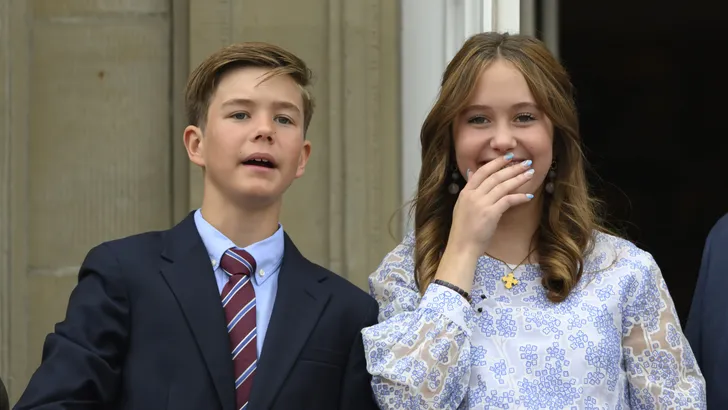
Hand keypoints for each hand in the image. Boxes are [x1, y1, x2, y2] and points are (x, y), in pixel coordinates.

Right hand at [433, 153, 534, 293]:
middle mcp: (473, 195)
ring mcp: (481, 204)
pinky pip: (508, 200)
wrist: (462, 247)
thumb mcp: (462, 206)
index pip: (482, 172)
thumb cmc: (463, 230)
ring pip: (503, 186)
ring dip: (518, 178)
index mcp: (465, 192)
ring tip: (530, 174)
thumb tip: (472, 173)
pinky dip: (519, 197)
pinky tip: (528, 195)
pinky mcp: (491, 214)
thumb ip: (469, 190)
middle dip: (512, 168)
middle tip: (525, 162)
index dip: (496, 163)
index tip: (508, 157)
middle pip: (495, 176)